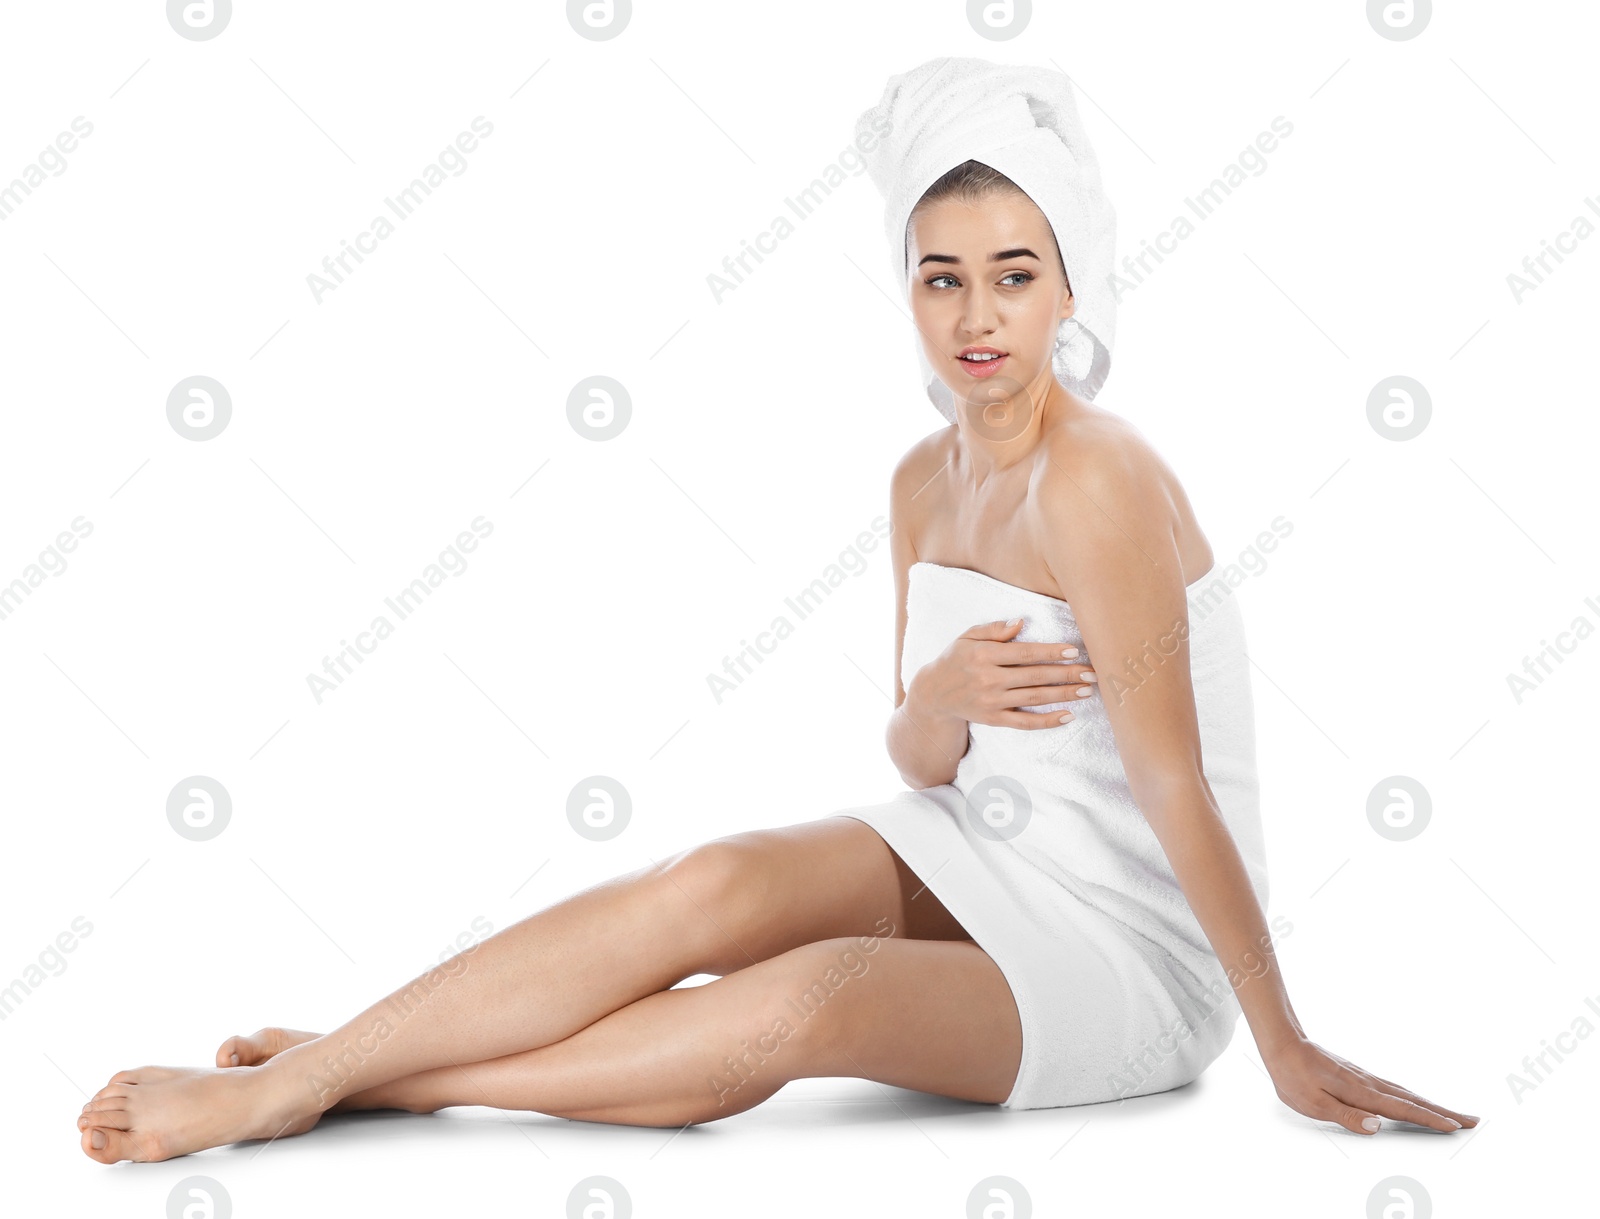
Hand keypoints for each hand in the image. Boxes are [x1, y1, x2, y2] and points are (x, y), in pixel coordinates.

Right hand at [912, 617, 1096, 730]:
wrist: (933, 694)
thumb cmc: (955, 659)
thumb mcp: (967, 637)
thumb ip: (993, 629)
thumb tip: (1020, 622)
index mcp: (984, 655)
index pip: (1024, 653)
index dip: (1051, 652)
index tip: (1074, 650)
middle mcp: (989, 679)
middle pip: (1035, 676)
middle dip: (1067, 674)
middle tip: (1093, 672)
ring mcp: (992, 702)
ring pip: (1035, 698)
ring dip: (1064, 694)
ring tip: (1087, 690)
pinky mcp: (994, 720)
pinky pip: (1024, 722)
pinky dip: (1047, 721)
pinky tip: (1068, 716)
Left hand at [1264, 1036, 1479, 1134]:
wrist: (1282, 1045)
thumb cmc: (1293, 1076)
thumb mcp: (1312, 1103)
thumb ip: (1346, 1116)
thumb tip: (1376, 1126)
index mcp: (1360, 1092)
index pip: (1402, 1109)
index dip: (1429, 1119)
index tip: (1455, 1126)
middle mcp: (1368, 1083)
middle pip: (1413, 1099)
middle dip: (1443, 1111)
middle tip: (1472, 1120)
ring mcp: (1365, 1077)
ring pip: (1405, 1092)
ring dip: (1431, 1103)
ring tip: (1453, 1114)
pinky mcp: (1359, 1075)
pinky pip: (1394, 1088)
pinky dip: (1412, 1096)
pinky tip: (1414, 1101)